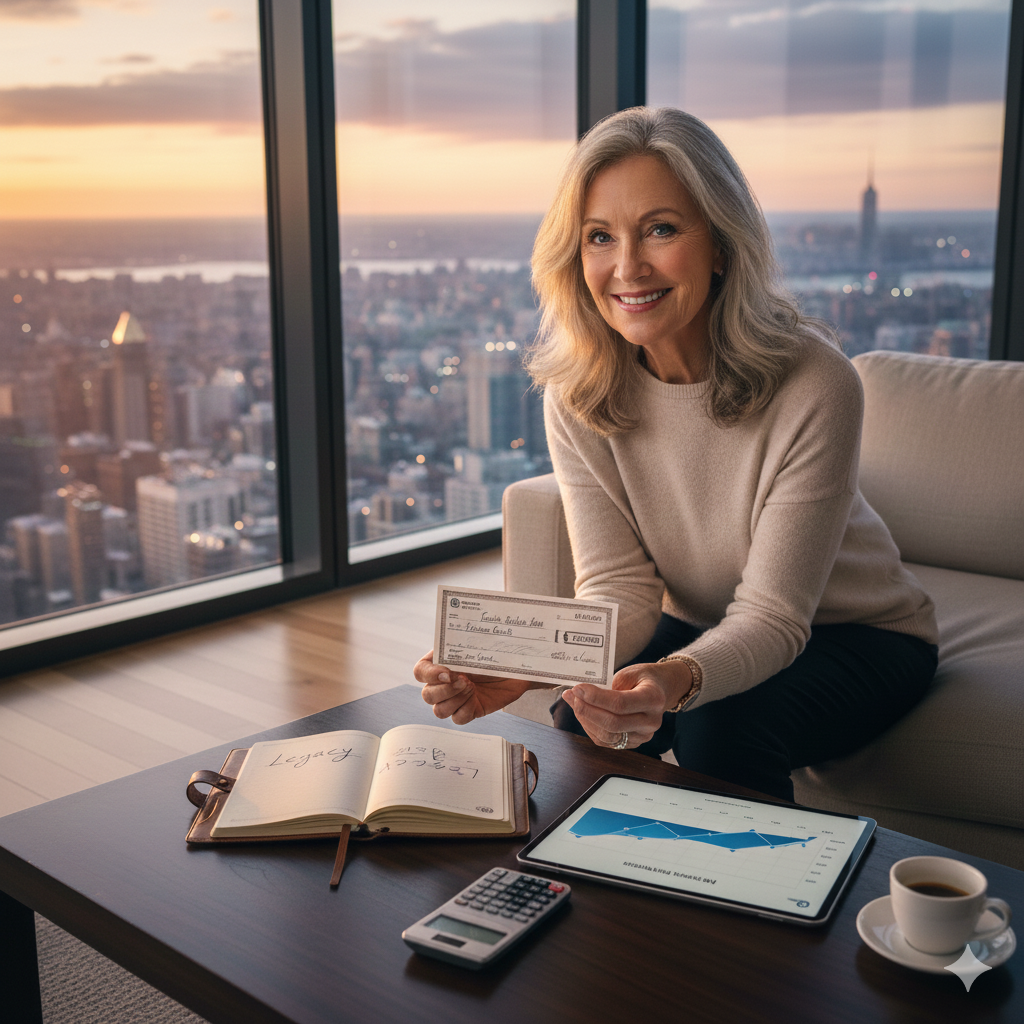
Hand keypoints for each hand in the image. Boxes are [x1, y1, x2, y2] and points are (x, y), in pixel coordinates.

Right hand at [414, 650, 540, 724]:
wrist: (518, 665)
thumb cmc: (495, 651)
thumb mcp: (476, 645)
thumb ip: (460, 645)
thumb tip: (451, 640)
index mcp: (440, 664)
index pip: (420, 672)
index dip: (429, 674)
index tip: (446, 671)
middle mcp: (444, 683)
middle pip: (427, 695)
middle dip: (443, 690)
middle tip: (463, 680)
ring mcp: (456, 699)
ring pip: (439, 711)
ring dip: (454, 700)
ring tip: (471, 687)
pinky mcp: (470, 711)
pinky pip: (458, 719)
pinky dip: (465, 710)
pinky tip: (475, 698)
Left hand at [562, 660, 692, 748]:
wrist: (660, 690)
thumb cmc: (643, 679)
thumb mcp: (629, 673)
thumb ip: (608, 685)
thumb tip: (579, 694)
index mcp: (653, 699)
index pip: (620, 704)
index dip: (595, 698)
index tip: (578, 688)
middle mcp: (651, 722)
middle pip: (613, 724)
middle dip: (587, 710)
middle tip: (572, 695)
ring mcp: (643, 736)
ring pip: (607, 736)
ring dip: (585, 720)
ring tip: (574, 702)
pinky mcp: (633, 743)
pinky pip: (606, 741)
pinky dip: (590, 728)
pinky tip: (583, 714)